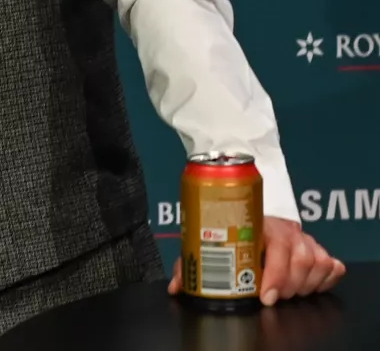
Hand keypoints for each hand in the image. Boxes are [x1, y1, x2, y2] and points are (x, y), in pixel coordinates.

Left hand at [166, 216, 344, 303]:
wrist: (250, 211)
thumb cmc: (230, 232)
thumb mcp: (210, 245)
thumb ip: (192, 264)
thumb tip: (176, 287)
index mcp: (260, 225)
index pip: (276, 248)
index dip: (274, 275)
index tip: (265, 296)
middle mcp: (286, 230)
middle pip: (301, 259)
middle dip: (288, 285)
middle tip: (273, 298)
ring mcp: (304, 239)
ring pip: (318, 263)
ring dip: (305, 284)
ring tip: (287, 293)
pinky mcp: (318, 249)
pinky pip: (332, 265)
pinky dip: (327, 278)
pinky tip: (313, 285)